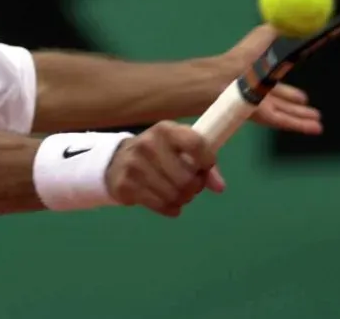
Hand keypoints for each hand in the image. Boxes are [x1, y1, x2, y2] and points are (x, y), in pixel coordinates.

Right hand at [106, 121, 224, 217]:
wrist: (118, 160)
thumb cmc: (160, 153)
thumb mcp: (180, 148)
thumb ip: (204, 163)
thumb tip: (220, 188)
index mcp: (165, 129)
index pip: (195, 144)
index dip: (207, 160)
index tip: (205, 167)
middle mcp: (148, 144)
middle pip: (186, 178)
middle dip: (195, 187)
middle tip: (192, 186)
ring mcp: (134, 165)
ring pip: (174, 195)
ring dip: (183, 199)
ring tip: (180, 194)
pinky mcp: (125, 186)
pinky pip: (160, 205)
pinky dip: (171, 208)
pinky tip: (170, 203)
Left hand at [223, 24, 322, 135]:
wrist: (226, 78)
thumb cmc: (243, 56)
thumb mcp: (263, 35)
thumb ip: (277, 31)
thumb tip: (292, 25)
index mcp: (259, 73)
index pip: (276, 84)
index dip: (289, 92)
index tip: (304, 97)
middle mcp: (259, 90)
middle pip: (282, 102)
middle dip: (297, 108)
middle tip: (315, 113)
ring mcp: (260, 105)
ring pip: (285, 114)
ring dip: (302, 118)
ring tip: (318, 125)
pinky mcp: (261, 116)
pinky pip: (284, 121)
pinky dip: (300, 125)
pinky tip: (315, 129)